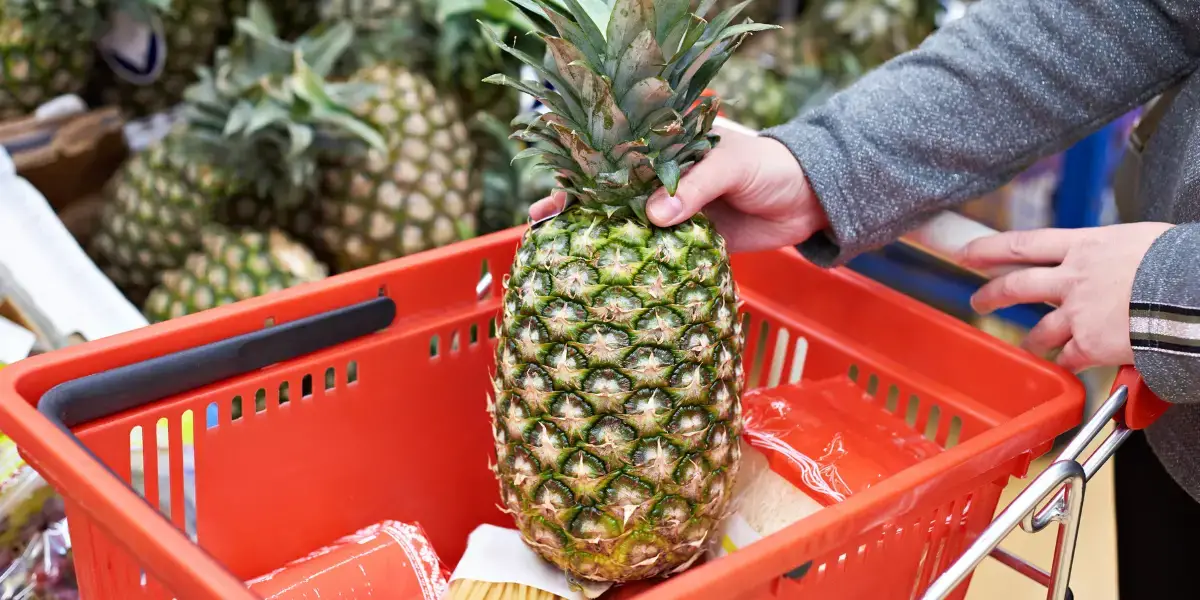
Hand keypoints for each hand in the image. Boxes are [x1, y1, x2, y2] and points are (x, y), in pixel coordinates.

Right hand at [528, 126, 829, 252]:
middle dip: (576, 211)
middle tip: (541, 230)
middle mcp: (663, 179)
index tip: (551, 194)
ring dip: (599, 242)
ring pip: (628, 227)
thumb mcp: (731, 165)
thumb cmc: (771, 167)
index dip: (580, 173)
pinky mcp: (691, 242)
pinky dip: (635, 266)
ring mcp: (675, 212)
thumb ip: (693, 187)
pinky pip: (657, 254)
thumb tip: (654, 217)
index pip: (613, 156)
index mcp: (667, 147)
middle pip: (610, 194)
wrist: (811, 199)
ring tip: (563, 259)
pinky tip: (609, 279)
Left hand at [958, 222, 1174, 372]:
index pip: (1025, 244)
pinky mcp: (1090, 343)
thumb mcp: (1141, 240)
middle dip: (991, 295)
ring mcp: (1078, 312)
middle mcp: (1073, 278)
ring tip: (1027, 345)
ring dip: (1030, 340)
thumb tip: (1118, 259)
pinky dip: (1067, 363)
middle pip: (1016, 285)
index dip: (990, 248)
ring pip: (1039, 330)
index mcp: (1086, 246)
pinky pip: (1069, 358)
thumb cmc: (1180, 261)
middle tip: (978, 300)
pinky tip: (1070, 365)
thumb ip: (1115, 252)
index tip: (967, 252)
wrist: (1193, 290)